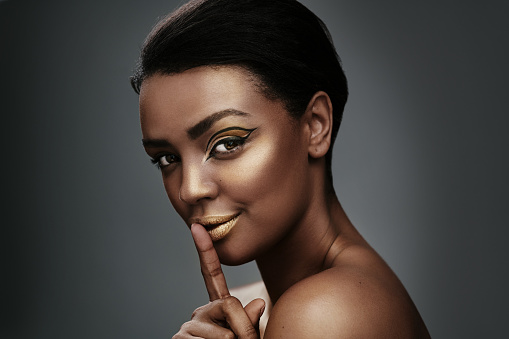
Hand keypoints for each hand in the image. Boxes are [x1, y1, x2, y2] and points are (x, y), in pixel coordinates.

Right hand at [172, 224, 264, 338]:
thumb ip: (252, 322)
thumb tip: (257, 301)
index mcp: (218, 308)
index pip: (212, 275)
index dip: (206, 250)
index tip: (198, 227)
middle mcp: (200, 313)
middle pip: (228, 305)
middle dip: (242, 330)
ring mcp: (189, 327)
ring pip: (221, 330)